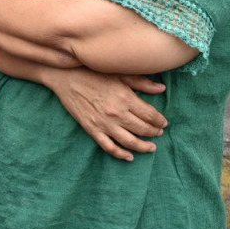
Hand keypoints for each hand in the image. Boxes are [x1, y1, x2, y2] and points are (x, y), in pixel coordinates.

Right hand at [46, 68, 166, 161]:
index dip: (160, 120)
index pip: (150, 115)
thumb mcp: (118, 74)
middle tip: (159, 133)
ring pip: (129, 142)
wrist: (65, 77)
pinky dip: (121, 154)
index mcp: (125, 98)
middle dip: (154, 132)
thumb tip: (161, 89)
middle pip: (142, 129)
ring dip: (143, 147)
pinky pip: (109, 147)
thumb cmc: (92, 72)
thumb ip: (141, 82)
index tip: (164, 122)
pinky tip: (129, 156)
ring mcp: (104, 124)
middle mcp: (117, 114)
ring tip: (151, 147)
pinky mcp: (92, 130)